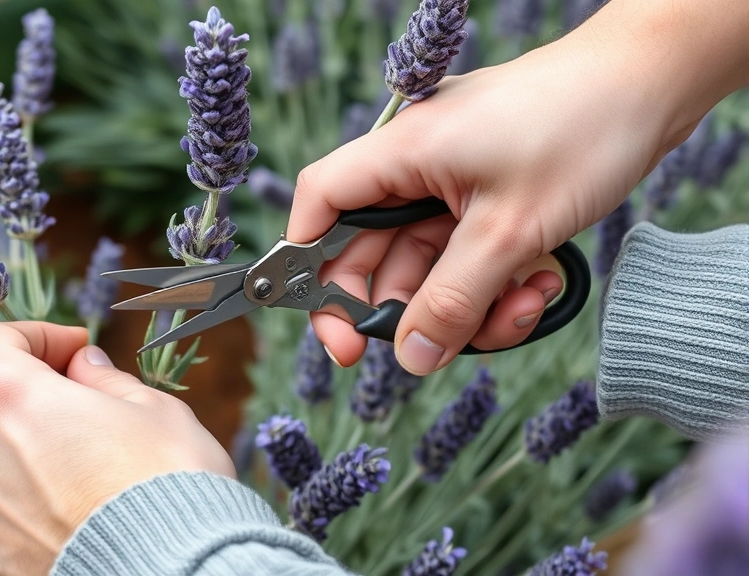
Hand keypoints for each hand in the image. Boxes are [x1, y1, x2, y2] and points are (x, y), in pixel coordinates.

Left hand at [0, 322, 234, 574]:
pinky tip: (59, 525)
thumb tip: (81, 367)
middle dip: (26, 406)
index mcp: (4, 397)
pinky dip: (9, 521)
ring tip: (70, 483)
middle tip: (82, 419)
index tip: (71, 351)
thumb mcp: (153, 409)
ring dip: (10, 466)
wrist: (176, 574)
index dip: (34, 338)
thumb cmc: (170, 486)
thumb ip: (103, 379)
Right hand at [286, 9, 714, 375]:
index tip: (334, 326)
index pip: (320, 206)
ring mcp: (452, 186)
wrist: (653, 82)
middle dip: (404, 307)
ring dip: (466, 304)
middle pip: (372, 253)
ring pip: (428, 268)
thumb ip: (452, 299)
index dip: (309, 266)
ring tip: (519, 304)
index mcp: (400, 155)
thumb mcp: (510, 230)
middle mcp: (415, 170)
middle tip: (426, 352)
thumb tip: (409, 356)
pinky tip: (536, 286)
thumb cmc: (580, 127)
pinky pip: (468, 261)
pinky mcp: (487, 201)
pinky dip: (496, 286)